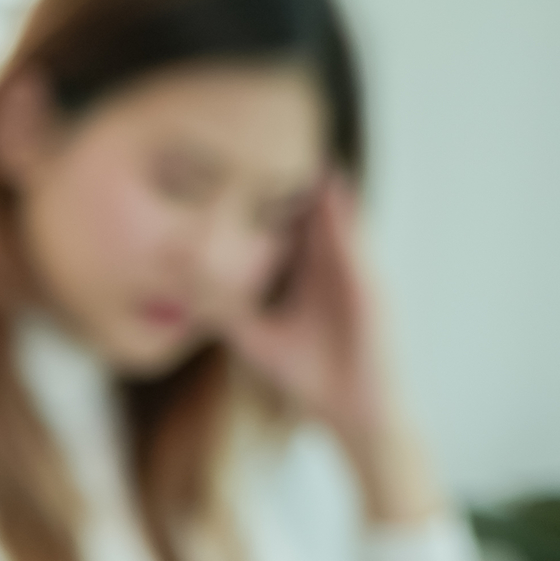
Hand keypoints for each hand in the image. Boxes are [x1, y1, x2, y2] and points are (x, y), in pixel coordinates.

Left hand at [228, 178, 437, 522]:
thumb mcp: (260, 340)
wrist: (352, 413)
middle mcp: (333, 272)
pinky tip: (333, 194)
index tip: (243, 174)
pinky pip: (355, 247)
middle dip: (298, 186)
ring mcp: (355, 278)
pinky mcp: (370, 290)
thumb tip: (188, 297)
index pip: (289, 232)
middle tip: (278, 147)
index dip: (271, 203)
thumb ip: (229, 315)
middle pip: (314, 219)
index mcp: (310, 279)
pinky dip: (343, 221)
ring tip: (310, 154)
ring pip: (337, 224)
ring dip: (325, 192)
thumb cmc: (312, 378)